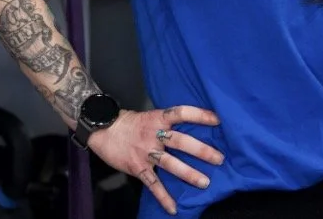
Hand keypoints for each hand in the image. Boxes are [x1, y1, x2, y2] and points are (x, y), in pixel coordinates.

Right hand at [86, 105, 223, 215]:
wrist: (103, 129)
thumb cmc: (129, 122)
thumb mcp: (149, 116)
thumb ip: (166, 123)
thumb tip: (190, 128)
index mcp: (158, 118)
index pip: (182, 113)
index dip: (200, 115)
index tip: (218, 119)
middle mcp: (153, 135)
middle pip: (180, 141)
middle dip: (201, 150)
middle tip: (219, 158)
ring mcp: (146, 152)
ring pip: (170, 164)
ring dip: (188, 174)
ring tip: (205, 182)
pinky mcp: (137, 167)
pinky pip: (153, 184)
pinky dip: (163, 198)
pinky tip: (173, 209)